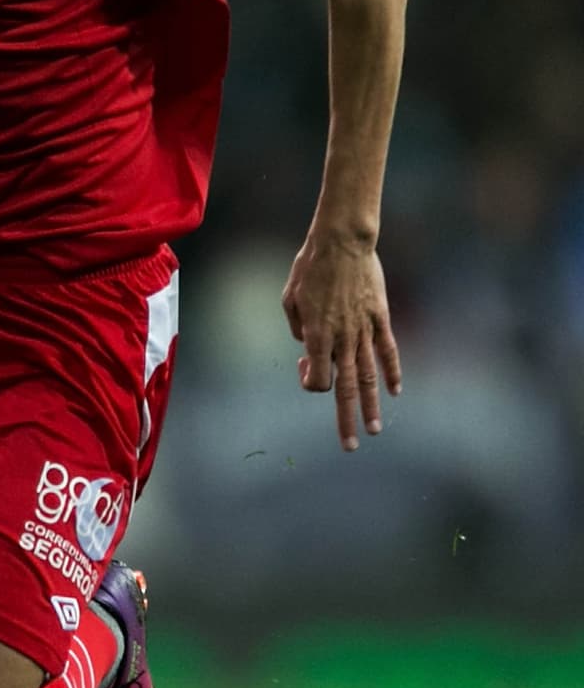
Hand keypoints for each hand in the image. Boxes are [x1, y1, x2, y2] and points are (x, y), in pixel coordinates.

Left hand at [281, 236, 401, 451]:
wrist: (342, 241)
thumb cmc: (310, 267)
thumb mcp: (290, 297)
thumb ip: (297, 326)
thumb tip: (307, 343)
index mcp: (316, 336)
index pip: (316, 380)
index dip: (308, 381)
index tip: (304, 365)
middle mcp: (341, 339)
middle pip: (345, 389)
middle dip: (346, 420)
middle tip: (350, 446)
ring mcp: (364, 329)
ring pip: (370, 376)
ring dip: (372, 405)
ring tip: (376, 429)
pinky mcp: (381, 317)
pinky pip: (388, 350)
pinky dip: (393, 371)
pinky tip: (396, 391)